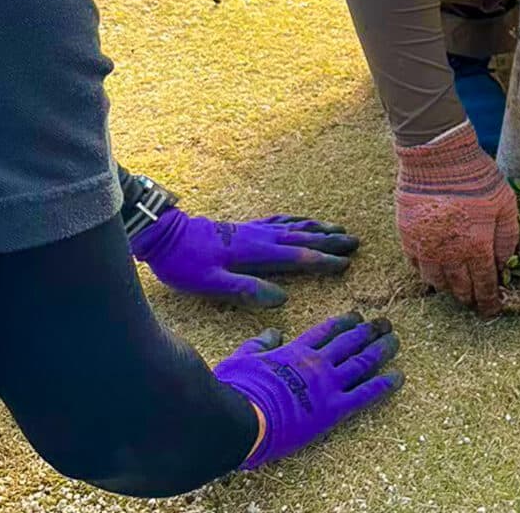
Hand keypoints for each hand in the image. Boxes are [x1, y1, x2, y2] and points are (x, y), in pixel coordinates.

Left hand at [131, 208, 358, 307]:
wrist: (164, 234)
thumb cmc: (185, 263)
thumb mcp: (211, 283)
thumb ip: (247, 289)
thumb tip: (281, 298)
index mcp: (256, 252)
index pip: (298, 256)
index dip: (323, 261)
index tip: (346, 264)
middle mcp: (260, 237)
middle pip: (303, 238)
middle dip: (330, 242)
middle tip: (355, 243)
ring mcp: (253, 229)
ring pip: (293, 227)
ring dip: (318, 229)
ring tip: (338, 230)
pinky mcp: (244, 227)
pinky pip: (278, 221)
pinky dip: (295, 221)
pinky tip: (301, 221)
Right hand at [214, 312, 402, 469]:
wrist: (239, 419)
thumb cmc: (234, 390)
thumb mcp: (241, 358)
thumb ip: (259, 344)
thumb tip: (272, 332)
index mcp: (295, 351)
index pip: (326, 330)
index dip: (344, 322)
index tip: (356, 316)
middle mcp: (316, 363)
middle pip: (350, 341)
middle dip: (369, 330)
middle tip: (384, 323)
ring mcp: (327, 384)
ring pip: (362, 362)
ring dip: (382, 350)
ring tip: (395, 340)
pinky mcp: (333, 410)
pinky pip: (365, 394)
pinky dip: (384, 384)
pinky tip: (399, 376)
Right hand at [395, 123, 519, 316]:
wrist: (437, 157)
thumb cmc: (476, 177)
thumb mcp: (505, 202)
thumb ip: (508, 235)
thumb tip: (506, 262)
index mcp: (477, 247)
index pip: (484, 285)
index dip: (488, 301)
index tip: (490, 310)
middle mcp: (449, 254)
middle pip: (459, 288)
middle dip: (468, 297)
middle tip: (473, 301)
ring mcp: (425, 247)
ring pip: (436, 281)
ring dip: (447, 287)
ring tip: (454, 287)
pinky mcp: (407, 236)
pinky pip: (415, 265)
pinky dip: (426, 271)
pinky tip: (433, 267)